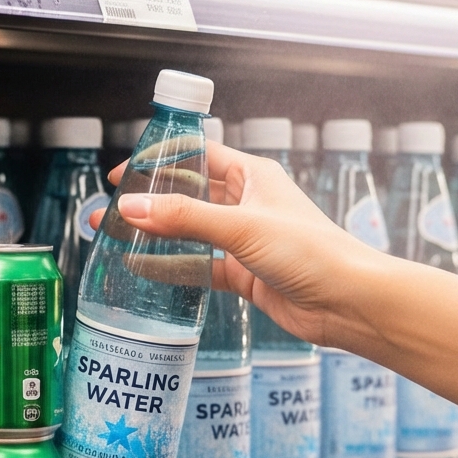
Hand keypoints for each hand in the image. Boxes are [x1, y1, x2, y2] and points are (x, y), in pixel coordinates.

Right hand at [93, 142, 386, 347]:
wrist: (347, 302)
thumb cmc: (312, 252)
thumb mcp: (242, 227)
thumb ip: (185, 219)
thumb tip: (132, 207)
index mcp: (253, 176)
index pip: (197, 155)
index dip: (159, 160)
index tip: (124, 173)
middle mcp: (248, 204)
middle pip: (188, 195)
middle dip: (150, 202)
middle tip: (110, 210)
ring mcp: (245, 240)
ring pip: (191, 232)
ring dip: (156, 235)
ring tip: (115, 239)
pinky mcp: (245, 273)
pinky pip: (200, 266)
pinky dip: (173, 267)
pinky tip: (144, 271)